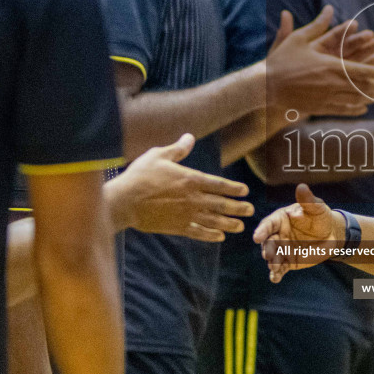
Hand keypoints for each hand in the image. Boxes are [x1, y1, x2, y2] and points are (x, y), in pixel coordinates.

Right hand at [107, 133, 254, 241]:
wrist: (123, 201)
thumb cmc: (139, 176)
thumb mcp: (158, 156)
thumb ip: (178, 149)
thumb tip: (189, 137)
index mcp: (190, 179)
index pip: (219, 185)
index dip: (234, 188)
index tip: (245, 191)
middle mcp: (192, 198)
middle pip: (221, 204)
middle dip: (238, 207)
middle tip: (250, 210)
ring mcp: (185, 214)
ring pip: (213, 220)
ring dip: (229, 223)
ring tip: (240, 226)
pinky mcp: (176, 227)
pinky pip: (198, 232)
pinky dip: (210, 235)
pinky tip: (219, 237)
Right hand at [252, 183, 342, 282]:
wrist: (331, 235)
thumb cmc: (321, 217)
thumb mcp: (316, 208)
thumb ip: (307, 200)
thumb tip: (302, 186)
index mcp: (280, 219)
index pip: (268, 224)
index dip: (262, 230)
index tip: (257, 237)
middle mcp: (277, 234)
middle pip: (268, 242)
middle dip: (267, 249)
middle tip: (268, 255)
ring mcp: (281, 249)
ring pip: (272, 257)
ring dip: (271, 263)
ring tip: (274, 268)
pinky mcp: (287, 262)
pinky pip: (280, 269)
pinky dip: (276, 274)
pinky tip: (275, 279)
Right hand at [268, 7, 373, 118]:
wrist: (265, 86)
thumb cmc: (281, 60)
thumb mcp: (298, 39)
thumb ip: (317, 25)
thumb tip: (329, 8)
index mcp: (330, 66)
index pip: (362, 70)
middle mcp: (332, 84)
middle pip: (361, 87)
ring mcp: (326, 98)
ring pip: (354, 100)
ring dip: (367, 97)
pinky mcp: (319, 108)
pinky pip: (342, 110)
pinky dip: (355, 109)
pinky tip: (361, 108)